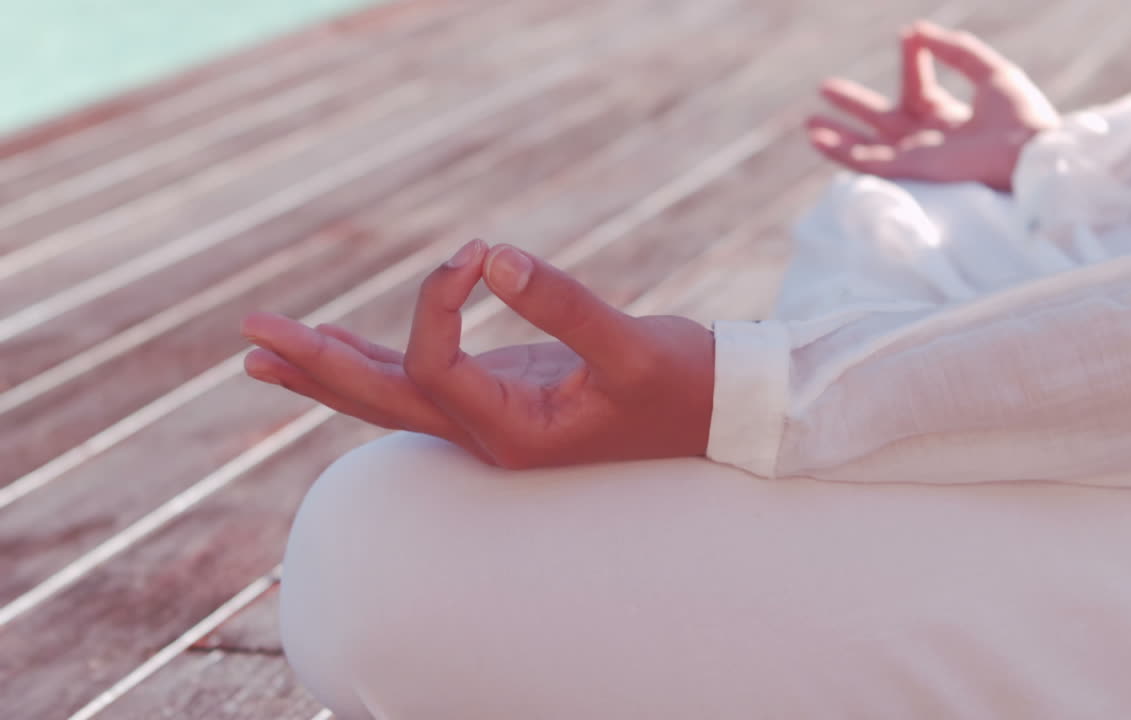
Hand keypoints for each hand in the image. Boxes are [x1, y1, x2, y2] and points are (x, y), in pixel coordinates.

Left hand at [241, 239, 714, 469]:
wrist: (717, 415)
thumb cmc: (683, 387)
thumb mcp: (632, 346)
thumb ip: (562, 303)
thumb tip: (490, 256)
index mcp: (514, 434)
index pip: (433, 368)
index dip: (436, 303)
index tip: (476, 254)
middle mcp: (490, 436)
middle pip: (382, 403)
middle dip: (316, 365)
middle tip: (250, 335)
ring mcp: (491, 418)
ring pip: (392, 399)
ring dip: (328, 370)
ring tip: (264, 349)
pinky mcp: (502, 394)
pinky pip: (422, 382)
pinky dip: (376, 362)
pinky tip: (338, 343)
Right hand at [807, 20, 1058, 190]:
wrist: (1028, 155)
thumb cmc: (1021, 118)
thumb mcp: (990, 72)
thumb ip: (956, 50)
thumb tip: (917, 29)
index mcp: (950, 117)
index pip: (918, 86)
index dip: (911, 60)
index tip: (907, 35)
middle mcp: (928, 139)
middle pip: (881, 120)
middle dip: (853, 104)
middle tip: (824, 87)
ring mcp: (914, 157)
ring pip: (865, 147)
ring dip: (837, 134)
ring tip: (809, 122)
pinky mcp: (906, 171)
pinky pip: (865, 163)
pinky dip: (839, 151)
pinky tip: (816, 137)